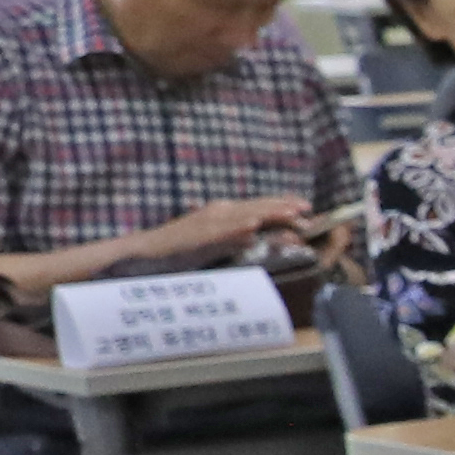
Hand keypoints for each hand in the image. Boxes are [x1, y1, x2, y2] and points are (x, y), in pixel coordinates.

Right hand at [139, 189, 311, 265]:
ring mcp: (210, 221)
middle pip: (258, 206)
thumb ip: (236, 237)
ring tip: (293, 213)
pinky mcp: (200, 235)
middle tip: (308, 209)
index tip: (304, 205)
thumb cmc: (179, 249)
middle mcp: (220, 211)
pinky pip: (223, 230)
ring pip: (247, 213)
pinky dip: (239, 227)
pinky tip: (254, 226)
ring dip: (271, 213)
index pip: (259, 204)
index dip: (282, 204)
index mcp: (223, 211)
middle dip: (284, 207)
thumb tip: (256, 238)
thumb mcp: (214, 240)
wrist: (146, 250)